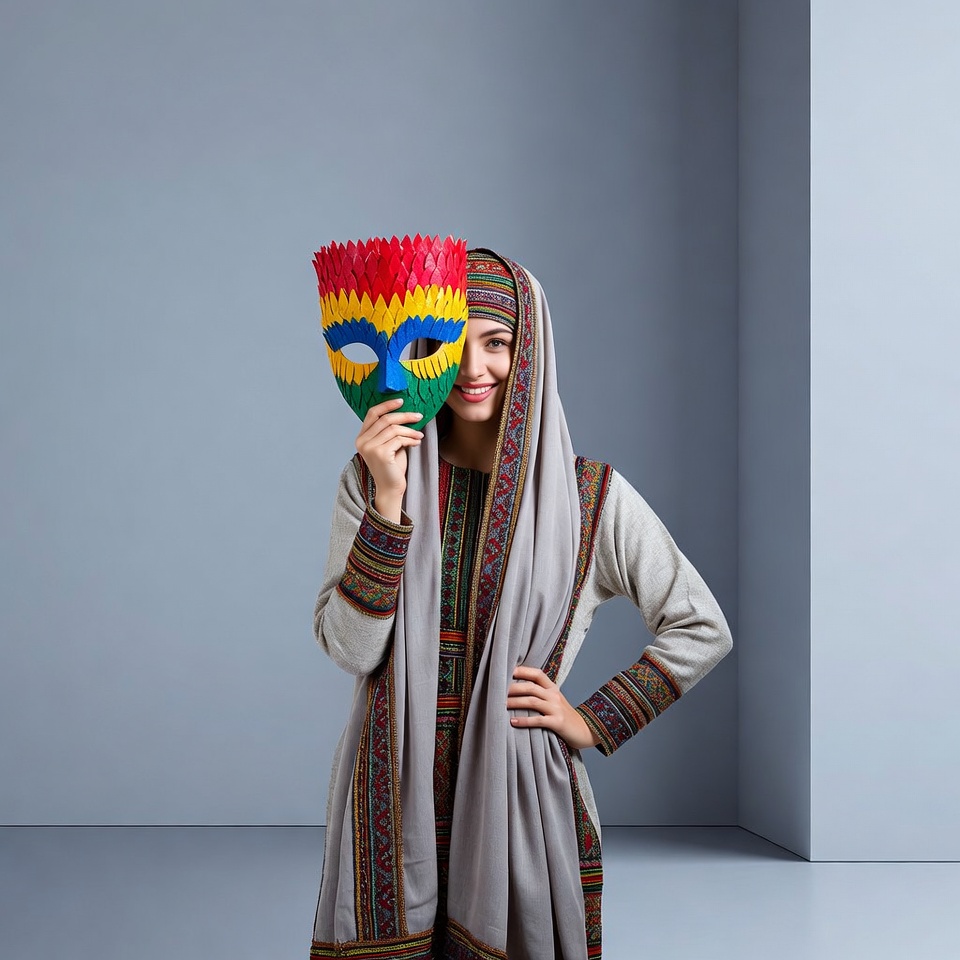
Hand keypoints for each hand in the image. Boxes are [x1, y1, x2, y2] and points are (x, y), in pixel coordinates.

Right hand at [355, 398, 422, 521]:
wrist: (391, 488)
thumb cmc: (392, 467)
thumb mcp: (390, 444)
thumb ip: (391, 430)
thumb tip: (406, 413)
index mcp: (362, 437)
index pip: (372, 413)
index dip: (387, 405)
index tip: (402, 401)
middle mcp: (362, 441)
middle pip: (385, 419)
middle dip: (404, 416)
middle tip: (419, 415)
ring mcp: (369, 447)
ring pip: (393, 429)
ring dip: (410, 430)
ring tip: (419, 434)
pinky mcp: (380, 453)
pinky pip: (398, 439)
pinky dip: (410, 439)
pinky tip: (417, 442)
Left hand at [507, 665, 599, 749]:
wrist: (585, 730)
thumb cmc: (564, 716)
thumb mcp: (555, 701)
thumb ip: (541, 694)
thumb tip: (517, 690)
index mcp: (553, 688)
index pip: (537, 674)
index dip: (522, 671)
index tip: (506, 671)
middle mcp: (554, 695)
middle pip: (531, 687)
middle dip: (513, 688)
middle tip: (497, 691)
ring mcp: (556, 708)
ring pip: (532, 701)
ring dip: (515, 702)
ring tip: (500, 705)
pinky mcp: (557, 723)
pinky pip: (538, 720)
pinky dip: (524, 720)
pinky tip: (513, 722)